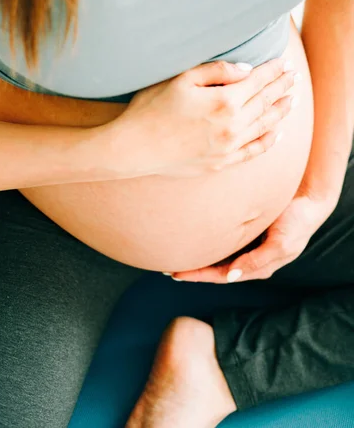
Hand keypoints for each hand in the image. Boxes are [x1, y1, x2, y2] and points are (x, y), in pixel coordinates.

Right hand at [114, 58, 297, 178]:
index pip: (257, 81)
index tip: (285, 63)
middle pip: (265, 102)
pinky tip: (277, 133)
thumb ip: (217, 71)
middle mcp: (232, 125)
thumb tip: (246, 70)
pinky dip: (269, 141)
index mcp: (224, 100)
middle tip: (294, 78)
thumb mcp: (181, 79)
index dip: (273, 71)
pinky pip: (253, 151)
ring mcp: (229, 147)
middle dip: (281, 88)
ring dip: (281, 112)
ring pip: (265, 126)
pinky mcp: (221, 162)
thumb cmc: (152, 108)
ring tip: (292, 101)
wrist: (134, 147)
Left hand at [171, 192, 336, 282]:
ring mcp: (247, 243)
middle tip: (165, 266)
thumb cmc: (298, 222)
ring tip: (174, 254)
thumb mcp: (282, 244)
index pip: (220, 276)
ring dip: (196, 255)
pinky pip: (222, 237)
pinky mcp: (246, 228)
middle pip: (214, 268)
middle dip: (191, 269)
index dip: (198, 277)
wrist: (310, 199)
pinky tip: (193, 235)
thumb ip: (258, 261)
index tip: (176, 275)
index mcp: (256, 266)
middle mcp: (248, 257)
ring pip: (216, 254)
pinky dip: (206, 239)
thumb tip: (230, 276)